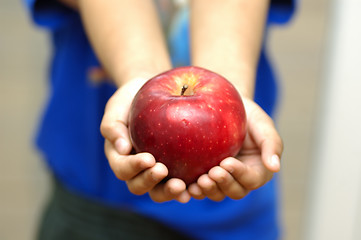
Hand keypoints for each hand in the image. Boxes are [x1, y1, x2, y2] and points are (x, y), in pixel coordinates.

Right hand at [100, 79, 190, 202]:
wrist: (151, 94)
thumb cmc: (130, 100)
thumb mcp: (117, 107)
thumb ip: (113, 126)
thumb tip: (122, 149)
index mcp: (120, 158)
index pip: (123, 169)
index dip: (134, 167)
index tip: (148, 158)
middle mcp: (136, 170)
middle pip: (139, 186)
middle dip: (150, 181)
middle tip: (163, 170)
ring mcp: (155, 172)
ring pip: (159, 191)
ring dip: (168, 192)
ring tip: (181, 186)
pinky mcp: (175, 169)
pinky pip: (180, 183)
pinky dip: (187, 188)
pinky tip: (196, 186)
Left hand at [188, 98, 282, 200]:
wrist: (226, 108)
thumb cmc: (248, 116)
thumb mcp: (263, 125)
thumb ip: (272, 144)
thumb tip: (275, 168)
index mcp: (258, 170)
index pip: (251, 179)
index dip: (239, 174)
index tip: (226, 162)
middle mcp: (240, 179)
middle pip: (235, 191)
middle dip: (223, 184)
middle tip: (212, 172)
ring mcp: (222, 179)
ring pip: (217, 193)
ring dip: (209, 190)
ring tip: (199, 181)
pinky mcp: (205, 175)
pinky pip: (201, 188)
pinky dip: (195, 190)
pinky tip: (187, 186)